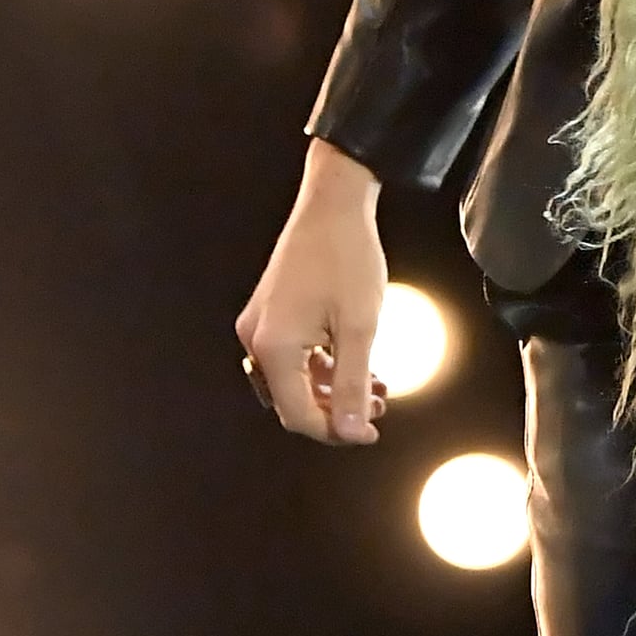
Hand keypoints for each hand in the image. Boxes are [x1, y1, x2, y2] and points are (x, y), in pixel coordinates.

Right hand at [234, 138, 388, 445]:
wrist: (335, 203)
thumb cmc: (347, 257)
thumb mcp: (360, 327)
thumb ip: (354, 384)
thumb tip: (351, 433)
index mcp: (274, 348)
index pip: (299, 415)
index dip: (337, 431)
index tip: (372, 431)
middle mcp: (256, 339)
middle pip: (293, 401)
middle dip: (337, 410)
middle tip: (378, 406)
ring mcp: (260, 324)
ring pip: (294, 379)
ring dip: (332, 389)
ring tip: (375, 385)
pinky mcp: (270, 311)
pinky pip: (292, 356)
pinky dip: (322, 366)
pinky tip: (355, 362)